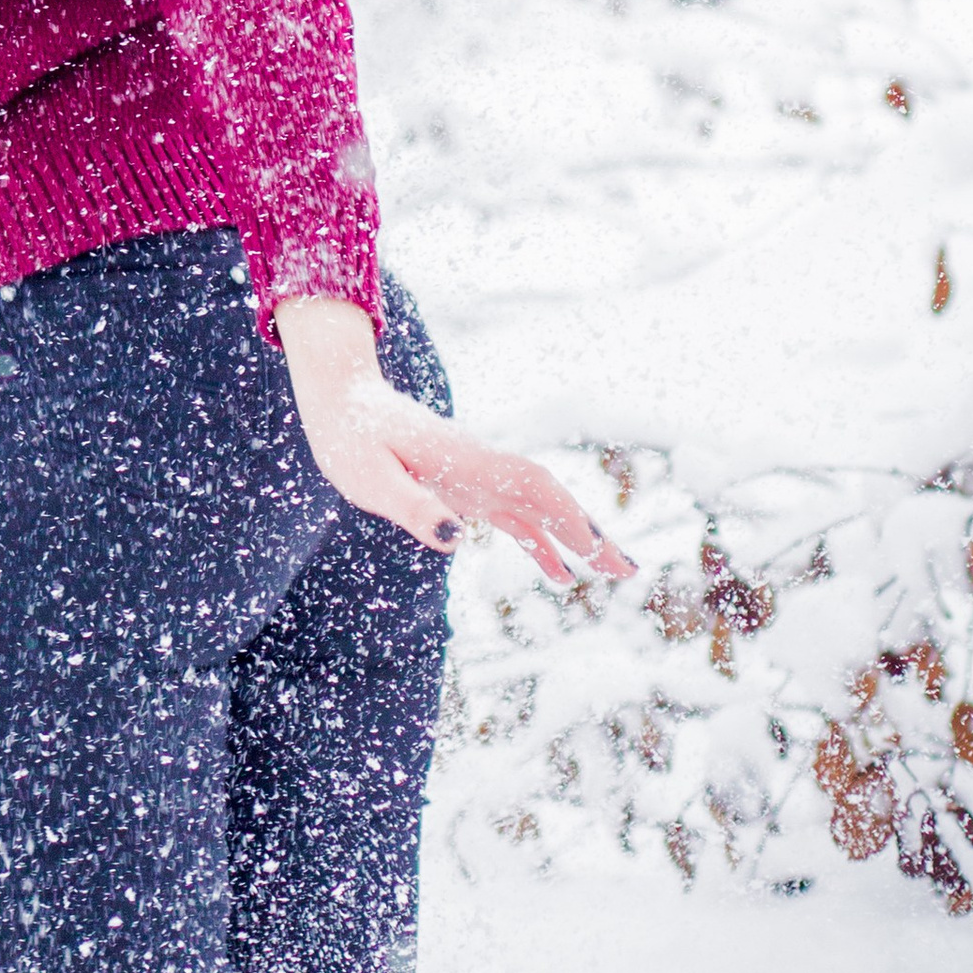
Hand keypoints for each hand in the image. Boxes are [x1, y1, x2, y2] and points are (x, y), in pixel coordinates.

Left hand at [276, 295, 636, 581]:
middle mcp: (482, 465)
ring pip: (541, 509)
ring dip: (578, 539)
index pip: (530, 485)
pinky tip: (560, 575)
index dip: (566, 515)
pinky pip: (516, 517)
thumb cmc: (350, 436)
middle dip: (591, 532)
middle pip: (550, 498)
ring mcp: (479, 476)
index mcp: (465, 459)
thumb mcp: (368, 477)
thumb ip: (411, 505)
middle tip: (630, 571)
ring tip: (615, 575)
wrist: (343, 397)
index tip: (597, 547)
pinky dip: (542, 544)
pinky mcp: (468, 487)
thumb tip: (457, 538)